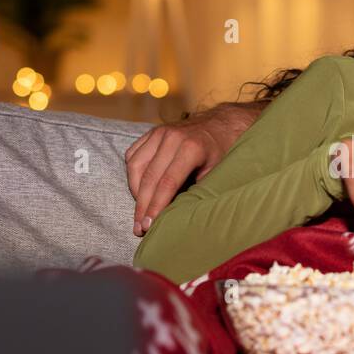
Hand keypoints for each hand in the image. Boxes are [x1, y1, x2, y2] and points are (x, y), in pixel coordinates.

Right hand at [125, 103, 260, 234]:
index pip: (167, 183)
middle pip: (149, 178)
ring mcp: (159, 133)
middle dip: (143, 206)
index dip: (156, 206)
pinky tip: (138, 191)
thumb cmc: (221, 153)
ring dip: (135, 192)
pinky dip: (133, 175)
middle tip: (139, 228)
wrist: (220, 125)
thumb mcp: (215, 173)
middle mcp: (172, 138)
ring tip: (139, 213)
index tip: (149, 226)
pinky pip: (133, 156)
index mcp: (191, 148)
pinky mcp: (151, 133)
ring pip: (136, 166)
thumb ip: (196, 190)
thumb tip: (175, 216)